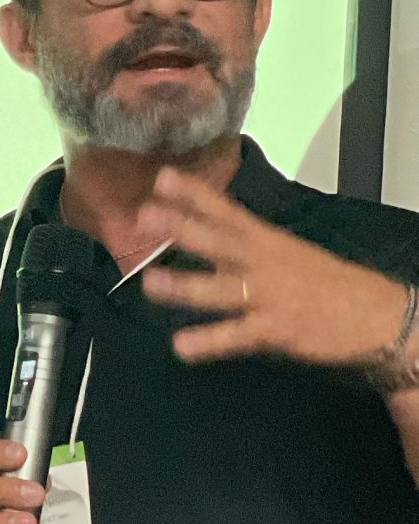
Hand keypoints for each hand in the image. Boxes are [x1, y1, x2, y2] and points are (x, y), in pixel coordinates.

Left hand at [137, 169, 408, 368]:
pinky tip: (181, 346)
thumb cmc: (329, 286)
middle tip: (145, 214)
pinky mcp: (277, 329)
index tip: (161, 177)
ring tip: (150, 283)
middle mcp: (266, 263)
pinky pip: (237, 336)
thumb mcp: (287, 256)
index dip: (194, 194)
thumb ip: (246, 250)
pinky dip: (209, 341)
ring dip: (185, 285)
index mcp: (268, 241)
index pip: (226, 212)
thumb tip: (205, 239)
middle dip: (182, 227)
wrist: (378, 316)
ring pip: (222, 288)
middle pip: (220, 241)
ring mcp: (271, 295)